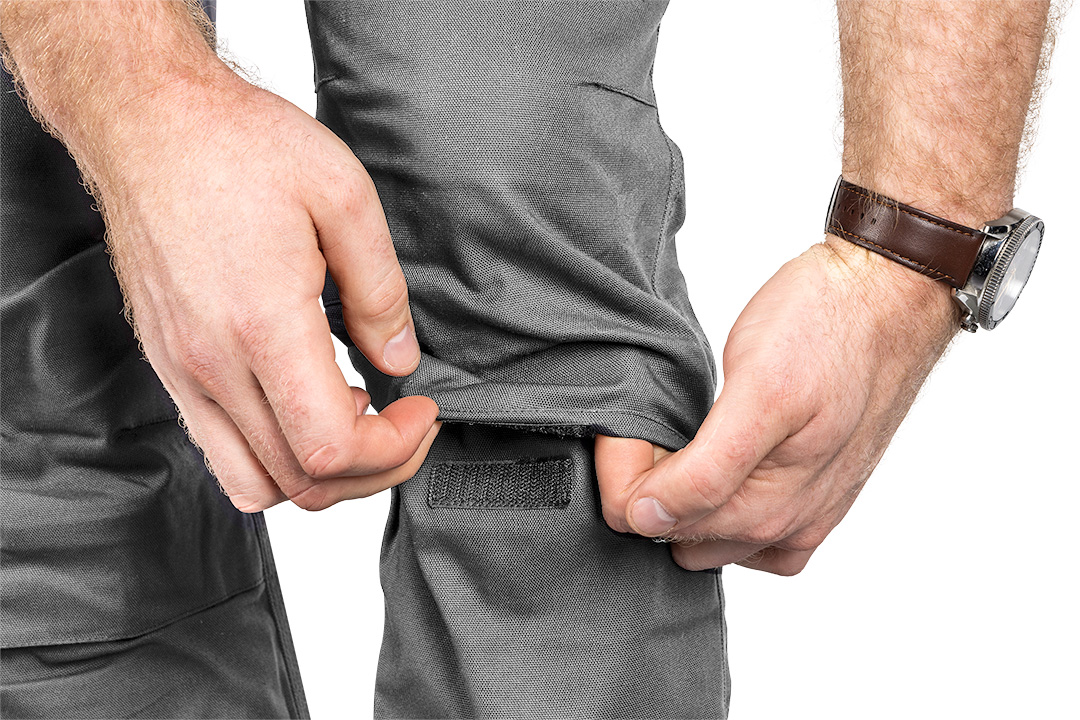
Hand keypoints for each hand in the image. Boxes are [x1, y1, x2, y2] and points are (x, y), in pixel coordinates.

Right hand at [99, 77, 439, 512]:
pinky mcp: (169, 368)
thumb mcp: (343, 196)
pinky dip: (274, 459)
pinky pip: (221, 454)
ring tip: (357, 422)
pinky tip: (303, 410)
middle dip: (374, 468)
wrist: (147, 122)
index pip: (332, 446)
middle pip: (302, 479)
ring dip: (322, 474)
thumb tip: (398, 358)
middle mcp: (213, 364)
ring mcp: (183, 372)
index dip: (395, 447)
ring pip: (257, 483)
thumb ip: (381, 291)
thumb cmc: (237, 146)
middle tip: (407, 424)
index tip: (422, 411)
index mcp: (262, 324)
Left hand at [596, 237, 957, 573]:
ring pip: (708, 537)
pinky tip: (716, 464)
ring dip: (683, 498)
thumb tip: (647, 520)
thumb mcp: (760, 389)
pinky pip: (751, 533)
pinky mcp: (811, 498)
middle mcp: (787, 526)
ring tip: (682, 438)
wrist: (886, 296)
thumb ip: (707, 469)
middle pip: (678, 534)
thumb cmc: (827, 328)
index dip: (622, 476)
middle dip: (650, 489)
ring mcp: (803, 516)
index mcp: (768, 507)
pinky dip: (722, 505)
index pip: (655, 522)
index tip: (618, 429)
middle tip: (650, 428)